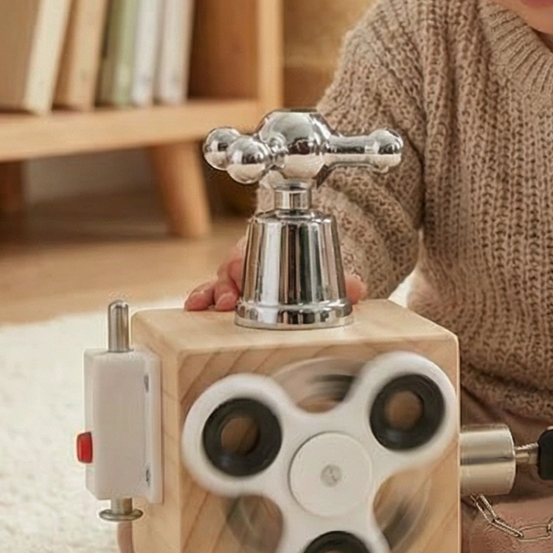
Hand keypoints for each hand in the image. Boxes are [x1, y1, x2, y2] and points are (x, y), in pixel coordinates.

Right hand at [185, 237, 366, 310]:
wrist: (306, 259)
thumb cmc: (310, 261)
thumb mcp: (326, 269)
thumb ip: (341, 279)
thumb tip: (358, 288)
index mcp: (272, 244)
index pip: (251, 250)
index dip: (243, 264)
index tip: (240, 278)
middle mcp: (251, 258)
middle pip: (231, 267)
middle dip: (227, 284)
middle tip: (227, 301)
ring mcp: (238, 277)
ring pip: (218, 280)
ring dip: (209, 293)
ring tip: (203, 306)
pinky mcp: (232, 293)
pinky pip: (212, 294)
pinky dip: (202, 299)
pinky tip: (193, 308)